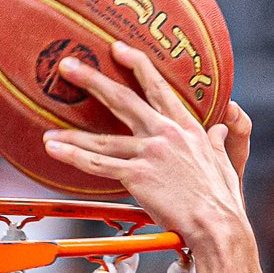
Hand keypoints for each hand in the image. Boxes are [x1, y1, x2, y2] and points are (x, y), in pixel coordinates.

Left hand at [41, 43, 250, 246]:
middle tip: (68, 64)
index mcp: (187, 127)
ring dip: (72, 133)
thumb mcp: (224, 162)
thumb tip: (222, 126)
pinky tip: (54, 150)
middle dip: (92, 80)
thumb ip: (217, 141)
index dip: (137, 64)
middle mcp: (166, 134)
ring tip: (48, 130)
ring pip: (103, 139)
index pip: (158, 88)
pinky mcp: (138, 176)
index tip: (118, 49)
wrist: (218, 223)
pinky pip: (98, 166)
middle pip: (123, 100)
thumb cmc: (222, 199)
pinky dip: (73, 157)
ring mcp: (150, 153)